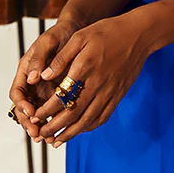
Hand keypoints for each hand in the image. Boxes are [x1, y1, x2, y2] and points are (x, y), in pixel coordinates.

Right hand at [8, 18, 82, 138]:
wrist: (76, 31)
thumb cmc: (59, 34)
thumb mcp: (47, 42)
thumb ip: (38, 59)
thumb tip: (31, 77)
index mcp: (26, 72)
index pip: (17, 93)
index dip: (21, 105)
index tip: (31, 112)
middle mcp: (33, 83)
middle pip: (25, 108)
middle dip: (30, 122)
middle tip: (37, 133)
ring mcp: (45, 90)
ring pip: (39, 114)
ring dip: (41, 127)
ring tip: (48, 139)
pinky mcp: (58, 93)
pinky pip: (54, 111)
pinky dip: (55, 122)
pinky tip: (61, 132)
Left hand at [29, 8, 158, 147]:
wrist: (139, 35)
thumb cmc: (108, 32)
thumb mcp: (80, 37)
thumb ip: (62, 57)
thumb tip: (43, 76)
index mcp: (85, 67)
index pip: (62, 95)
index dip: (46, 109)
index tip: (34, 116)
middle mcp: (98, 83)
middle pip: (73, 113)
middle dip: (54, 127)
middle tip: (40, 134)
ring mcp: (110, 91)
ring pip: (88, 119)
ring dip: (71, 133)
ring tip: (56, 140)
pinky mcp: (118, 95)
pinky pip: (103, 116)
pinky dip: (90, 127)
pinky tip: (80, 130)